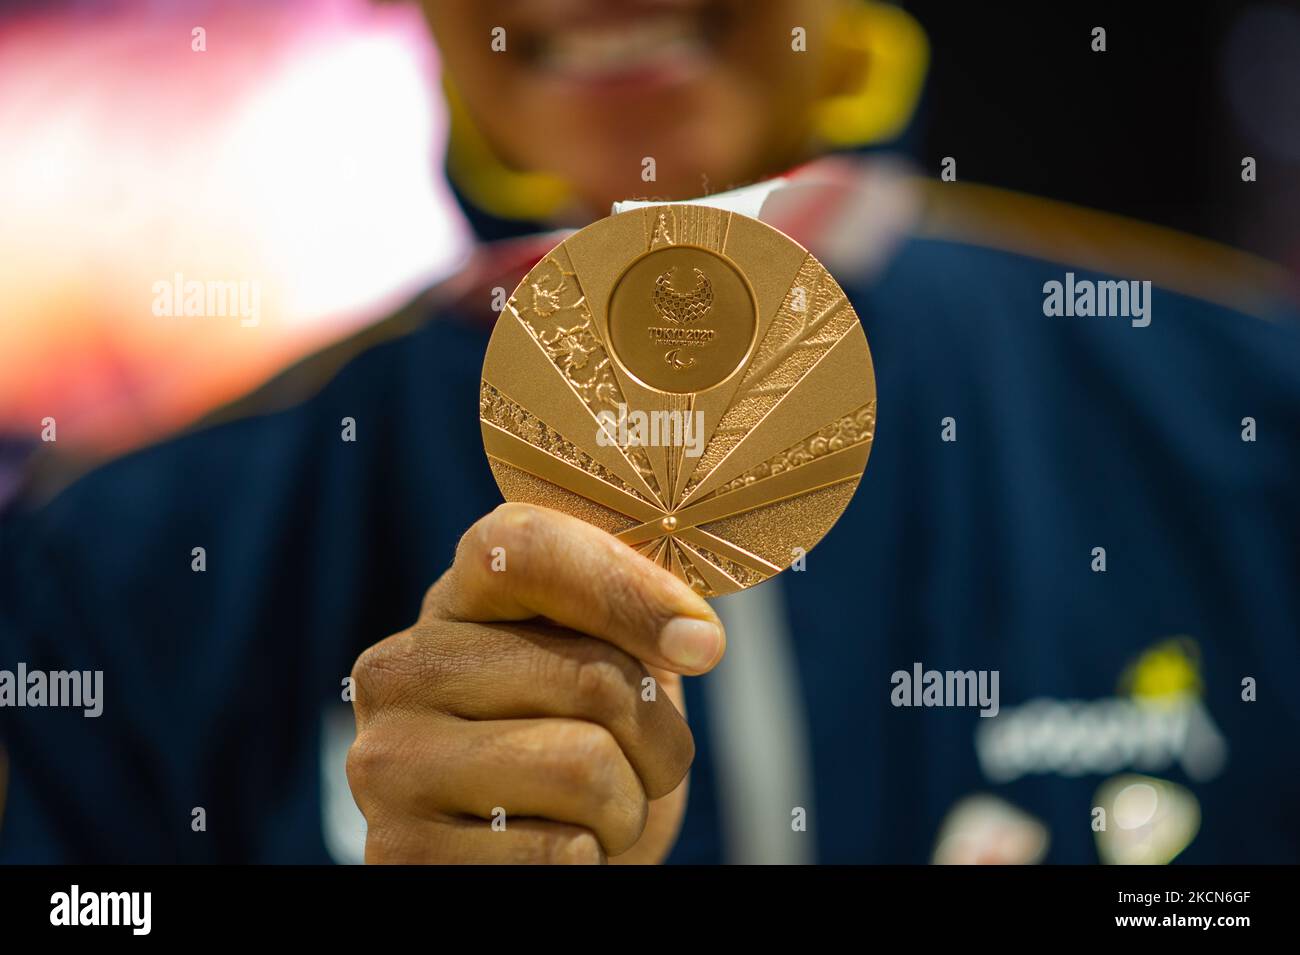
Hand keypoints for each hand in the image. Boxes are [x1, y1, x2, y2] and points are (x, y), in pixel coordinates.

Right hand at [346, 502, 726, 862]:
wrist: (523, 862)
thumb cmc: (578, 744)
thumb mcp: (605, 658)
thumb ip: (636, 612)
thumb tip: (696, 636)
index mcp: (455, 599)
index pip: (530, 548)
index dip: (628, 589)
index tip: (702, 644)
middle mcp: (402, 668)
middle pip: (592, 675)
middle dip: (657, 737)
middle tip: (640, 762)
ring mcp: (388, 762)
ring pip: (585, 769)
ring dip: (625, 808)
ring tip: (592, 811)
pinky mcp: (399, 853)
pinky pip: (558, 855)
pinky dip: (587, 863)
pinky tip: (545, 850)